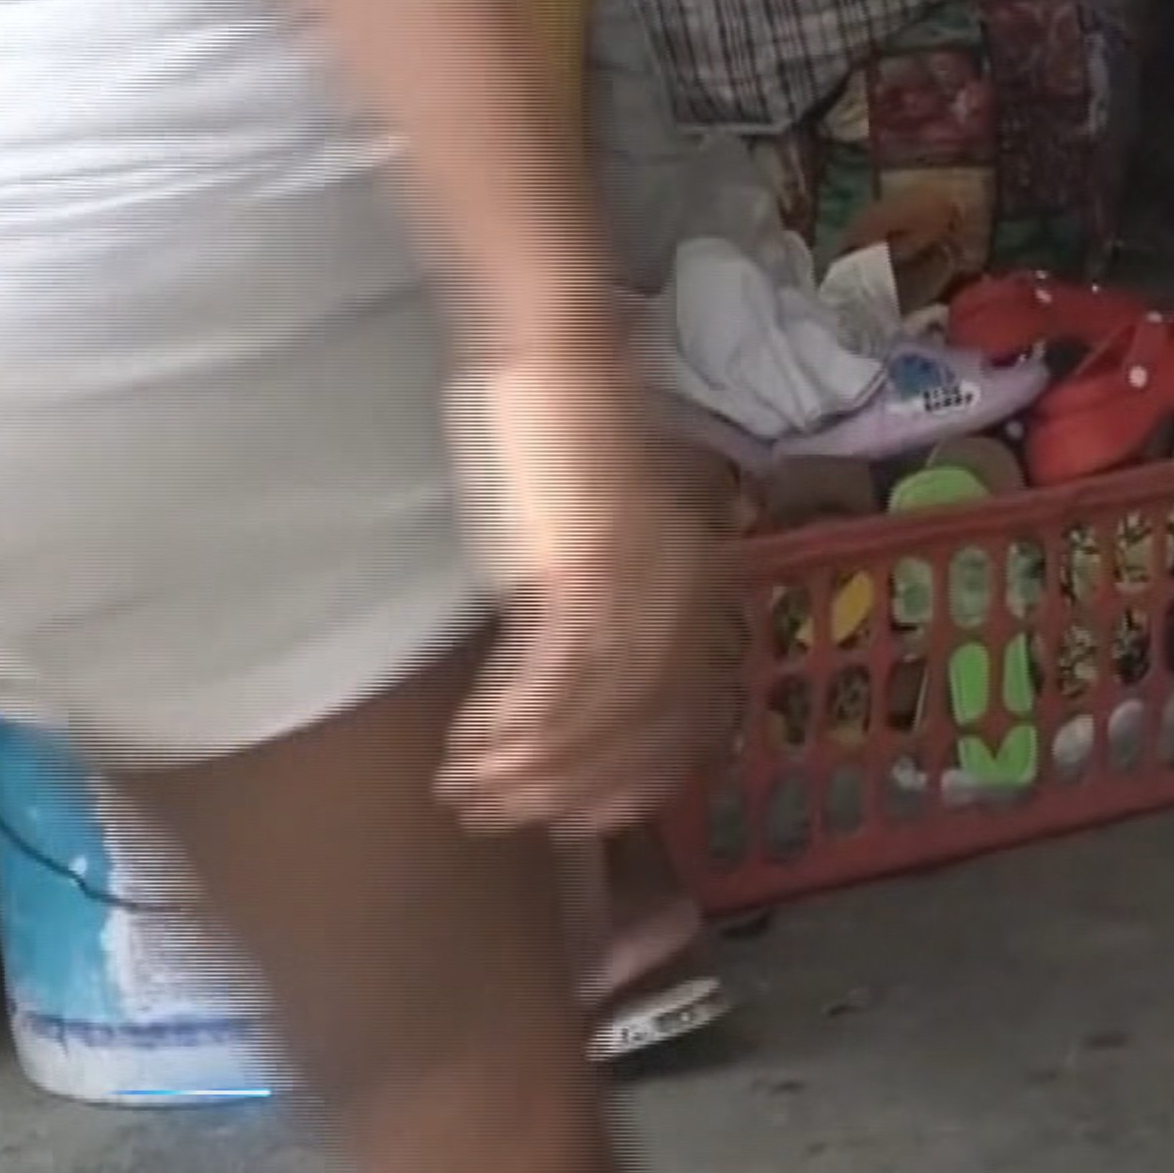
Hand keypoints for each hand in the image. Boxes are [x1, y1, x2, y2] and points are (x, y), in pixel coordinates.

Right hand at [441, 349, 722, 840]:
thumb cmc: (577, 434)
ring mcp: (634, 590)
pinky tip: (468, 753)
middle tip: (511, 817)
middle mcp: (684, 598)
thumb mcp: (618, 528)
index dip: (637, 777)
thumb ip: (623, 592)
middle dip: (573, 790)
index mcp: (705, 587)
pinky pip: (546, 686)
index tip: (592, 814)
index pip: (689, 717)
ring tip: (471, 795)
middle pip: (639, 734)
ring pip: (588, 722)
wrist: (560, 355)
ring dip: (525, 773)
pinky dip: (506, 731)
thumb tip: (594, 667)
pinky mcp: (576, 577)